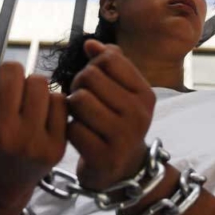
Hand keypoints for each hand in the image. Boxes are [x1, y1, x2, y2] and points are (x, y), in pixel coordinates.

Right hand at [0, 38, 67, 214]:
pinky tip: (38, 118)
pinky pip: (60, 100)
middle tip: (3, 98)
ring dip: (30, 87)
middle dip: (7, 77)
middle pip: (13, 69)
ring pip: (39, 80)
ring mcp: (30, 142)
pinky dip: (50, 103)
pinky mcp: (55, 148)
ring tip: (20, 105)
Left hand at [67, 40, 155, 190]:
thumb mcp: (122, 92)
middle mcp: (139, 114)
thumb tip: (90, 43)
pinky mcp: (104, 156)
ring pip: (79, 100)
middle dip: (78, 86)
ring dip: (72, 108)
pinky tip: (80, 138)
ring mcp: (123, 136)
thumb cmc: (118, 124)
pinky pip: (72, 128)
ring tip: (80, 117)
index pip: (109, 59)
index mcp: (145, 94)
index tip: (94, 82)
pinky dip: (70, 131)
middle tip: (82, 101)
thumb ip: (109, 64)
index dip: (92, 66)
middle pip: (90, 77)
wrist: (123, 171)